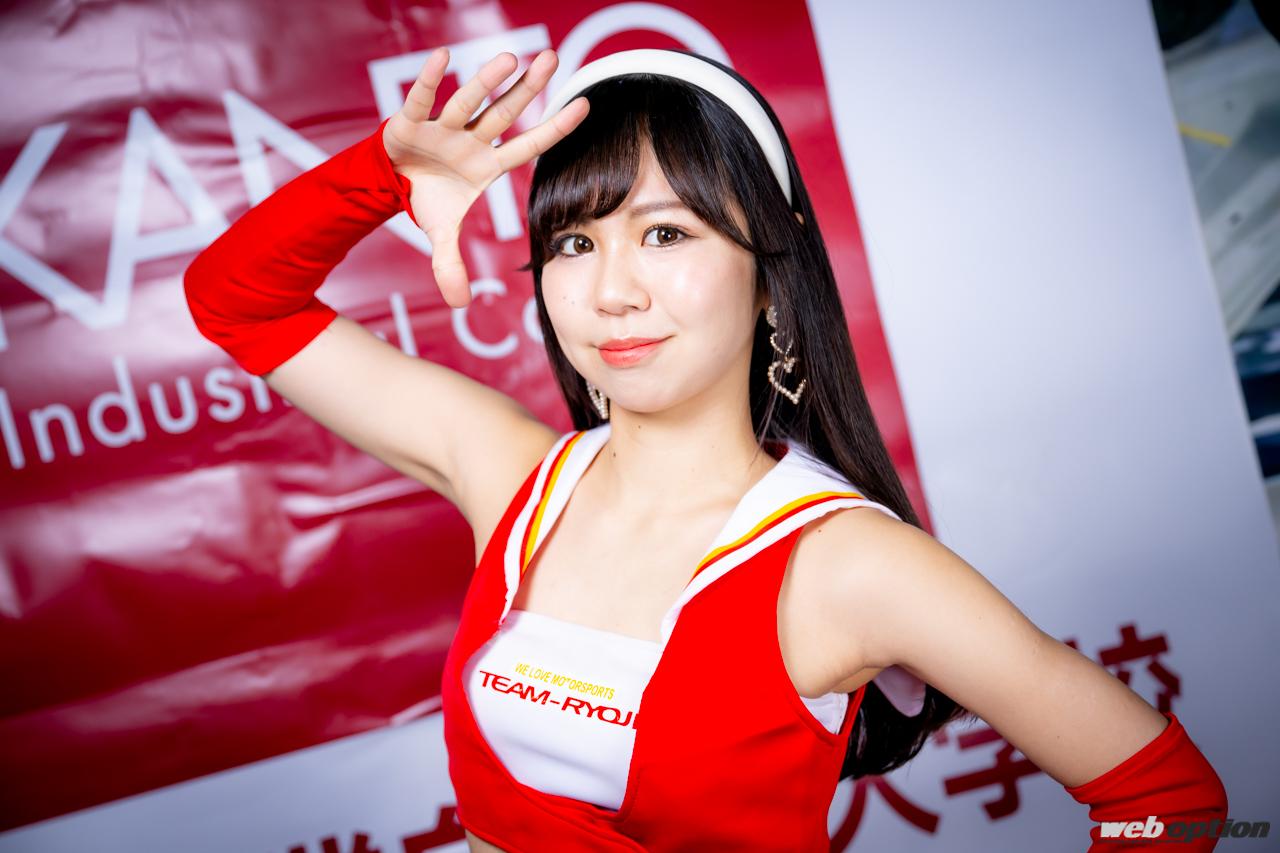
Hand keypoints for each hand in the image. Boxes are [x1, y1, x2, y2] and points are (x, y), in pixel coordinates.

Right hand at [382, 47, 589, 307]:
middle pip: (504, 114)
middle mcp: (471, 141)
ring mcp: (444, 129)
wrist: (391, 182)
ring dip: (487, 82)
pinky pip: (422, 99)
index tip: (585, 105)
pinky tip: (445, 56)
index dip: (555, 129)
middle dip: (527, 88)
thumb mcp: (441, 235)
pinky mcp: (411, 122)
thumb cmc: (429, 198)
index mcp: (487, 165)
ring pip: (469, 103)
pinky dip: (431, 80)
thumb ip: (450, 266)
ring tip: (510, 57)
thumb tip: (459, 305)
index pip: (529, 146)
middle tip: (551, 59)